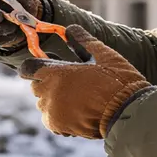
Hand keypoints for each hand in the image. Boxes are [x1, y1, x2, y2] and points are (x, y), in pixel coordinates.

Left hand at [18, 25, 150, 138]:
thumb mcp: (103, 54)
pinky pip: (50, 121)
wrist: (128, 112)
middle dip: (46, 84)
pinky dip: (59, 117)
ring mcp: (53, 112)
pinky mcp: (59, 127)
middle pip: (35, 87)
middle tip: (67, 83)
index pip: (28, 68)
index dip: (33, 67)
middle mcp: (50, 93)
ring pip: (43, 104)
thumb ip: (82, 41)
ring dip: (53, 101)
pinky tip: (76, 113)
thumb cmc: (117, 81)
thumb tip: (69, 29)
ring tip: (76, 99)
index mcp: (57, 73)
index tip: (44, 67)